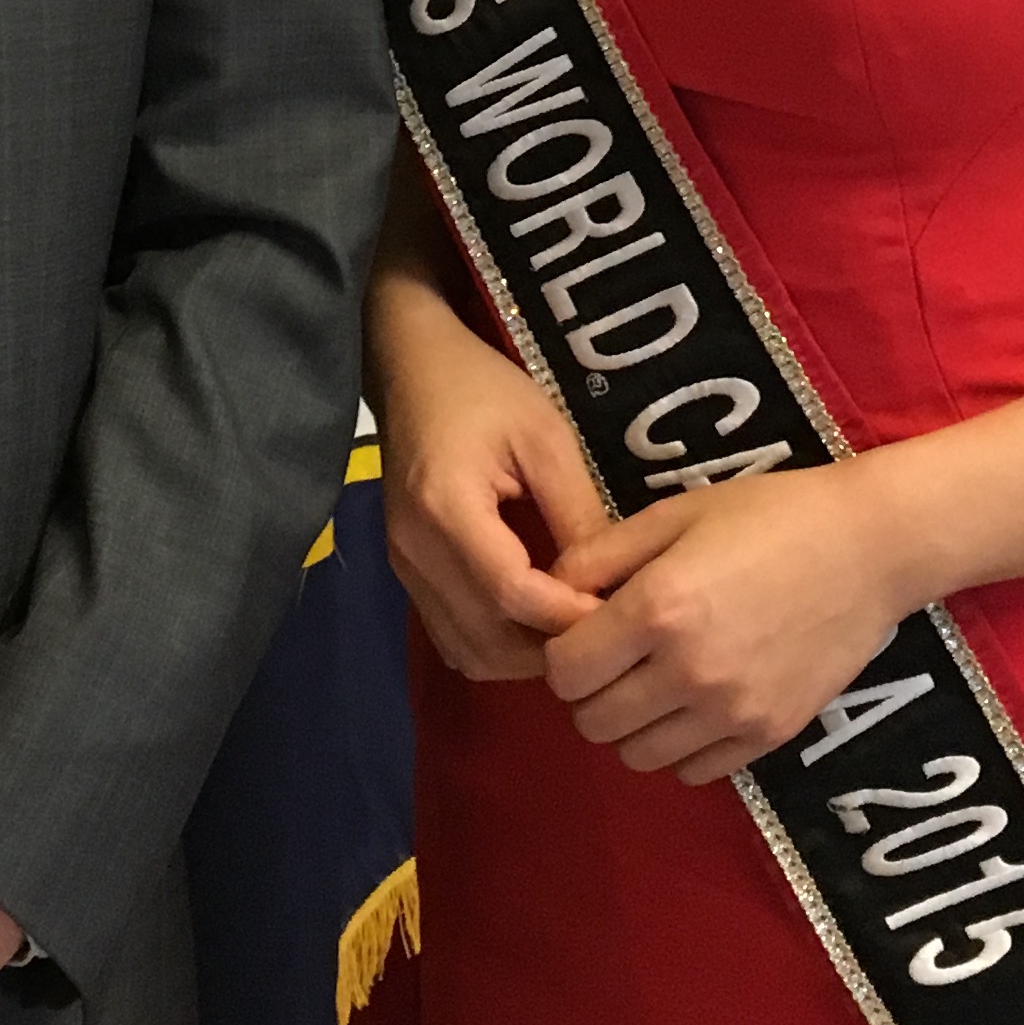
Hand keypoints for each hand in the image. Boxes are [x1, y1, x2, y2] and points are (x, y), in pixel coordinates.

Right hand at [376, 294, 605, 681]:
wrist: (411, 368)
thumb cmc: (482, 390)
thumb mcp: (546, 438)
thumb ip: (578, 513)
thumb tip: (614, 584)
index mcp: (447, 508)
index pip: (510, 593)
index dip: (566, 616)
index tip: (619, 612)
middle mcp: (416, 550)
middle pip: (487, 638)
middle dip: (550, 648)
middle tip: (605, 630)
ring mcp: (404, 566)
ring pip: (467, 650)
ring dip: (524, 656)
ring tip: (573, 630)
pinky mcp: (407, 572)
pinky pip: (452, 635)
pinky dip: (497, 645)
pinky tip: (534, 622)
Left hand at [546, 467, 908, 783]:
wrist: (870, 548)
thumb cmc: (768, 516)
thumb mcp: (674, 514)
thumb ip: (600, 556)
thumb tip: (550, 594)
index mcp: (657, 610)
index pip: (563, 671)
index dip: (562, 652)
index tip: (585, 631)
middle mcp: (689, 672)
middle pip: (592, 722)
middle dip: (591, 691)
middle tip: (617, 657)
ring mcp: (732, 712)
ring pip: (637, 756)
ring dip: (631, 724)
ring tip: (655, 681)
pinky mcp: (768, 735)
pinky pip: (693, 771)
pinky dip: (680, 746)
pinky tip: (696, 703)